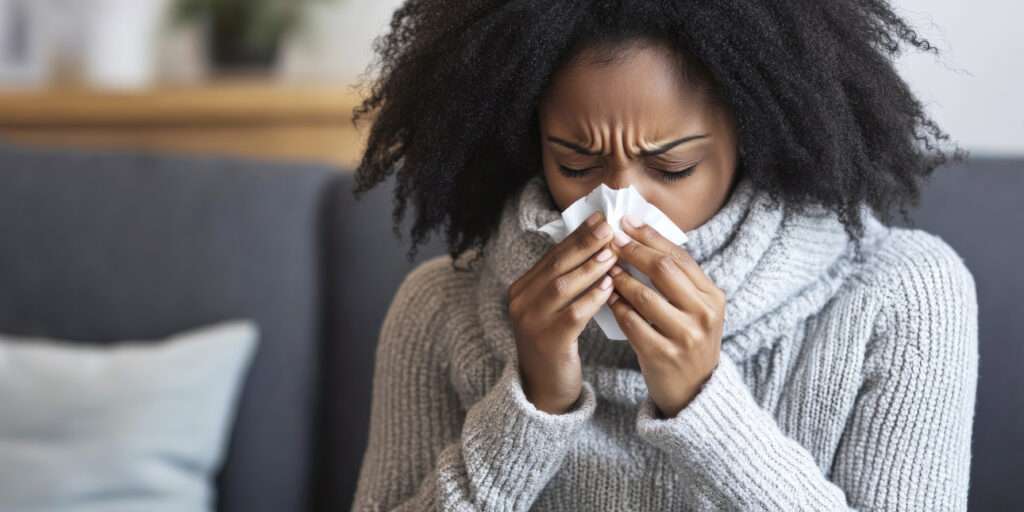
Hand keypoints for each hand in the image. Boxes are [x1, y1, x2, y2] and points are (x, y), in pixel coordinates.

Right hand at [508, 211, 617, 413]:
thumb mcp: (555, 308)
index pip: (552, 255)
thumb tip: (597, 243)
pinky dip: (592, 298)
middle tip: (609, 228)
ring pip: (562, 286)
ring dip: (590, 267)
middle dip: (584, 244)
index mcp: (521, 289)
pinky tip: (611, 287)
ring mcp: (530, 322)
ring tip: (613, 253)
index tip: (600, 219)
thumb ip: (567, 279)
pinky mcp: (547, 342)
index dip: (577, 235)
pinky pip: (573, 314)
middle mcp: (520, 302)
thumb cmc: (557, 343)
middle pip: (556, 265)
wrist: (545, 389)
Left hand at [605, 214, 725, 417]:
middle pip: (664, 270)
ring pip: (645, 296)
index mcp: (712, 297)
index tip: (627, 222)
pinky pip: (632, 323)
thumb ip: (677, 280)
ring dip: (620, 278)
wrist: (695, 392)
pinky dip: (616, 307)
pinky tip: (605, 297)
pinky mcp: (663, 355)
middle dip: (633, 250)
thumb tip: (642, 238)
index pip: (680, 257)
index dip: (651, 237)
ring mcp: (685, 336)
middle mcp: (704, 314)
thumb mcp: (695, 310)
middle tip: (610, 238)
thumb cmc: (687, 342)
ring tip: (604, 267)